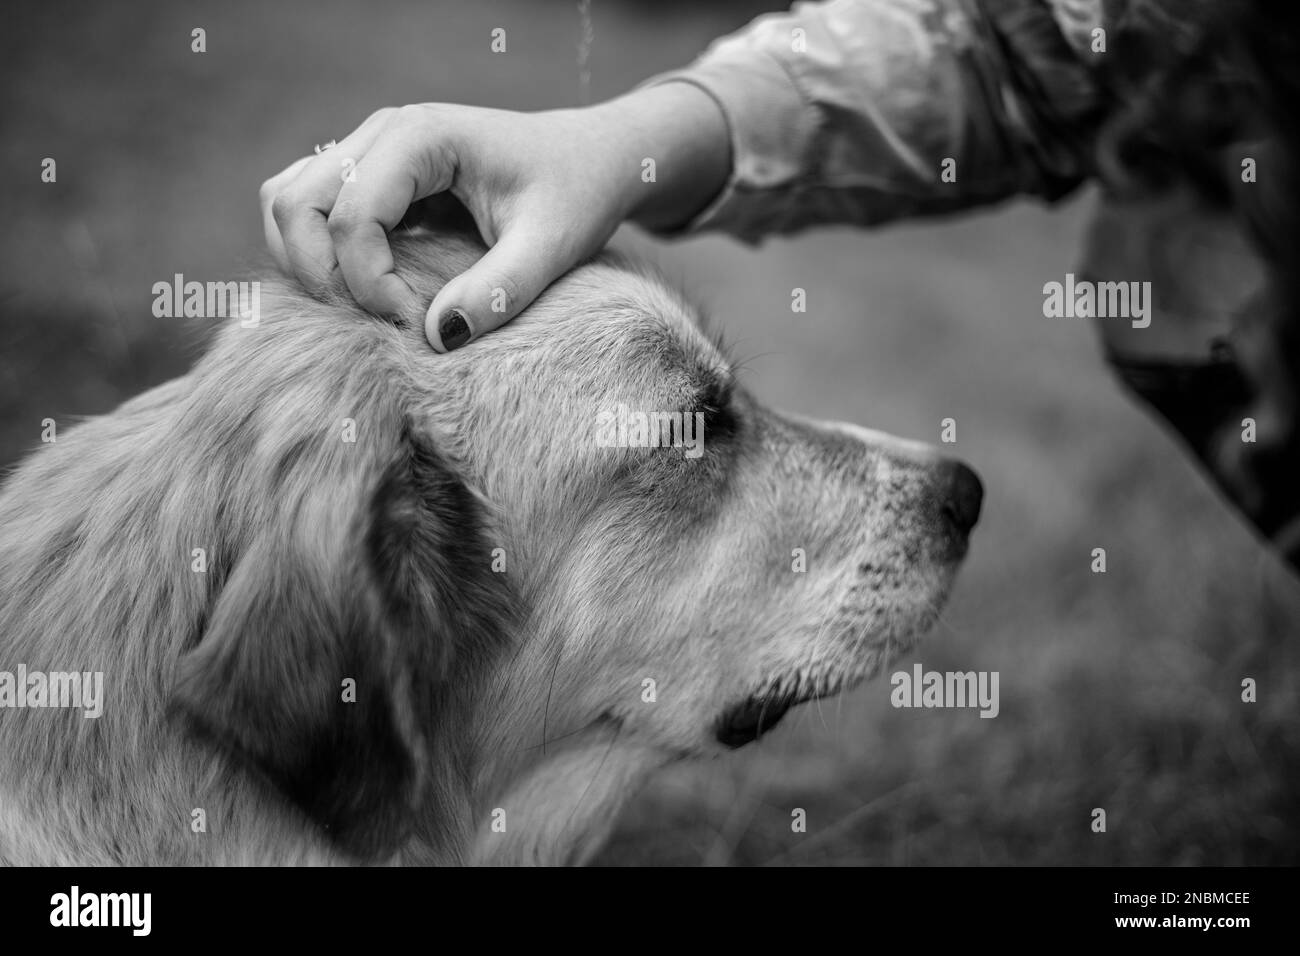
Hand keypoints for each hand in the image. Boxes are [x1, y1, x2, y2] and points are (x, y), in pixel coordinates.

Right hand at [259, 85, 728, 350]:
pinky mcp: (364, 173)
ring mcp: (365, 148)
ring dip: (308, 265)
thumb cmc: (574, 196)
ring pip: (285, 203)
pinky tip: (365, 289)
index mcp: (422, 138)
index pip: (352, 217)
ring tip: (369, 308)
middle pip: (295, 205)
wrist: (587, 161)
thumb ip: (500, 290)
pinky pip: (303, 208)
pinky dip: (313, 253)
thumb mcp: (552, 247)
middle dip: (324, 278)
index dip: (372, 285)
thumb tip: (437, 336)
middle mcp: (381, 133)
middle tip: (381, 322)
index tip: (418, 325)